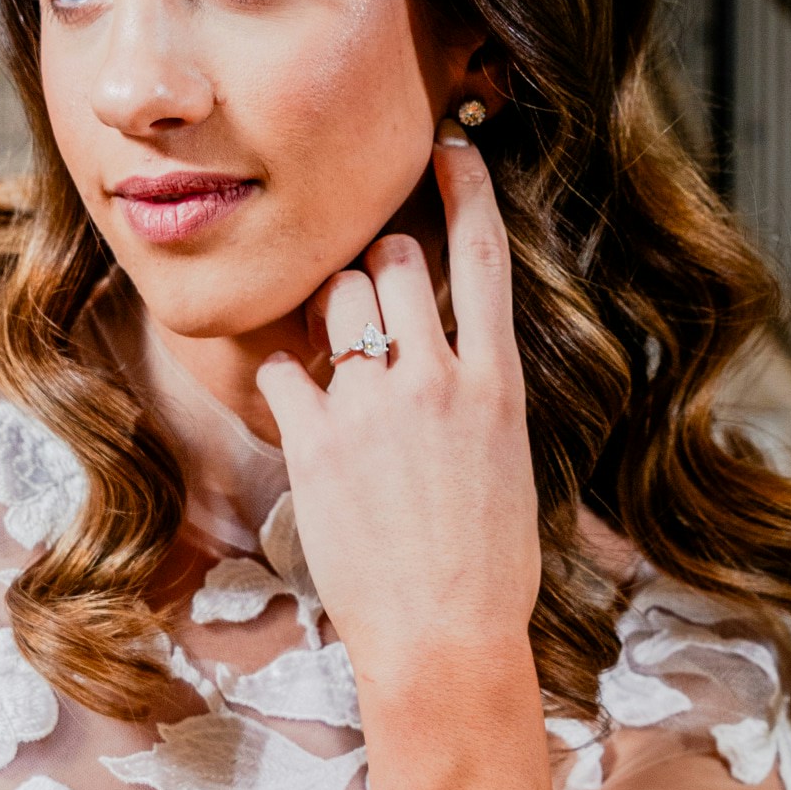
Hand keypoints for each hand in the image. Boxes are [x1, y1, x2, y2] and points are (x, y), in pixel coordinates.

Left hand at [255, 131, 540, 697]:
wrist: (444, 640)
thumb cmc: (487, 571)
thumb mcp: (508, 467)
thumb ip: (476, 400)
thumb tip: (453, 369)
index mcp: (494, 382)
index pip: (484, 255)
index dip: (466, 189)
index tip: (449, 149)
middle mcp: (435, 378)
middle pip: (396, 261)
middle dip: (378, 264)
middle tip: (371, 300)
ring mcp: (373, 407)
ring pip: (340, 298)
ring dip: (332, 309)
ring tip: (336, 354)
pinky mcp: (316, 443)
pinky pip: (283, 370)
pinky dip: (285, 379)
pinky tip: (299, 411)